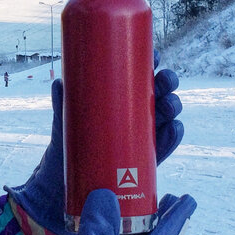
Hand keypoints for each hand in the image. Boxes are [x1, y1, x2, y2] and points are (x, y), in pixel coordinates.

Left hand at [8, 60, 185, 234]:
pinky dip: (174, 135)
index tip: (155, 56)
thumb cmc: (68, 140)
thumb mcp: (64, 120)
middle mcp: (135, 112)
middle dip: (167, 82)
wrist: (66, 178)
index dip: (151, 62)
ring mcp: (143, 134)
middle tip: (165, 81)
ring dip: (173, 106)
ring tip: (169, 106)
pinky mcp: (147, 158)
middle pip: (158, 92)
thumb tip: (59, 83)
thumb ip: (62, 103)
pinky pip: (166, 144)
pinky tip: (175, 127)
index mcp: (119, 96)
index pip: (139, 75)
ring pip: (166, 115)